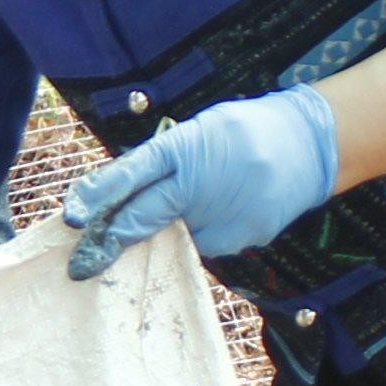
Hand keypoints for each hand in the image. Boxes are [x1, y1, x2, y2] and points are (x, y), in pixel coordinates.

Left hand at [62, 87, 337, 278]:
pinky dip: (204, 234)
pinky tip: (222, 212)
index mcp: (188, 144)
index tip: (74, 217)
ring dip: (171, 229)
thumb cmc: (243, 132)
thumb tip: (116, 192)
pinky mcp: (246, 233)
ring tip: (201, 204)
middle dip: (119, 233)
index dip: (102, 194)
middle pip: (149, 212)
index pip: (136, 170)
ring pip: (179, 234)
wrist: (310, 143)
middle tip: (93, 254)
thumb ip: (161, 161)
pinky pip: (208, 244)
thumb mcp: (199, 131)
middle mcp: (205, 178)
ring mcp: (228, 209)